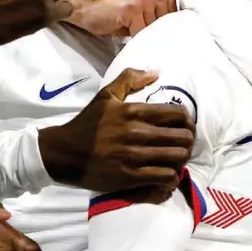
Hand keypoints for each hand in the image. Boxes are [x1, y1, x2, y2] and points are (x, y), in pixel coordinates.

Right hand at [38, 68, 195, 191]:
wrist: (63, 153)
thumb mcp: (106, 96)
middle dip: (189, 141)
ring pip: (178, 157)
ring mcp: (134, 156)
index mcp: (134, 111)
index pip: (177, 114)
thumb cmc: (86, 124)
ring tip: (177, 160)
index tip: (185, 126)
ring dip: (182, 159)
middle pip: (183, 137)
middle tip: (184, 144)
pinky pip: (166, 177)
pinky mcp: (131, 177)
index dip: (188, 121)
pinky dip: (172, 178)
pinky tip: (168, 176)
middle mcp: (137, 132)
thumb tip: (156, 72)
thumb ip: (130, 79)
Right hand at [67, 0, 175, 37]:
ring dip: (143, 36)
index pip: (178, 19)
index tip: (158, 31)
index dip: (167, 29)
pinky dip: (133, 37)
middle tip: (139, 30)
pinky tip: (124, 30)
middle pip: (167, 25)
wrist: (90, 9)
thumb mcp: (145, 13)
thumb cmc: (119, 15)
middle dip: (155, 33)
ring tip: (131, 28)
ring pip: (154, 30)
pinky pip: (140, 32)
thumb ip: (162, 18)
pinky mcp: (132, 9)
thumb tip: (180, 36)